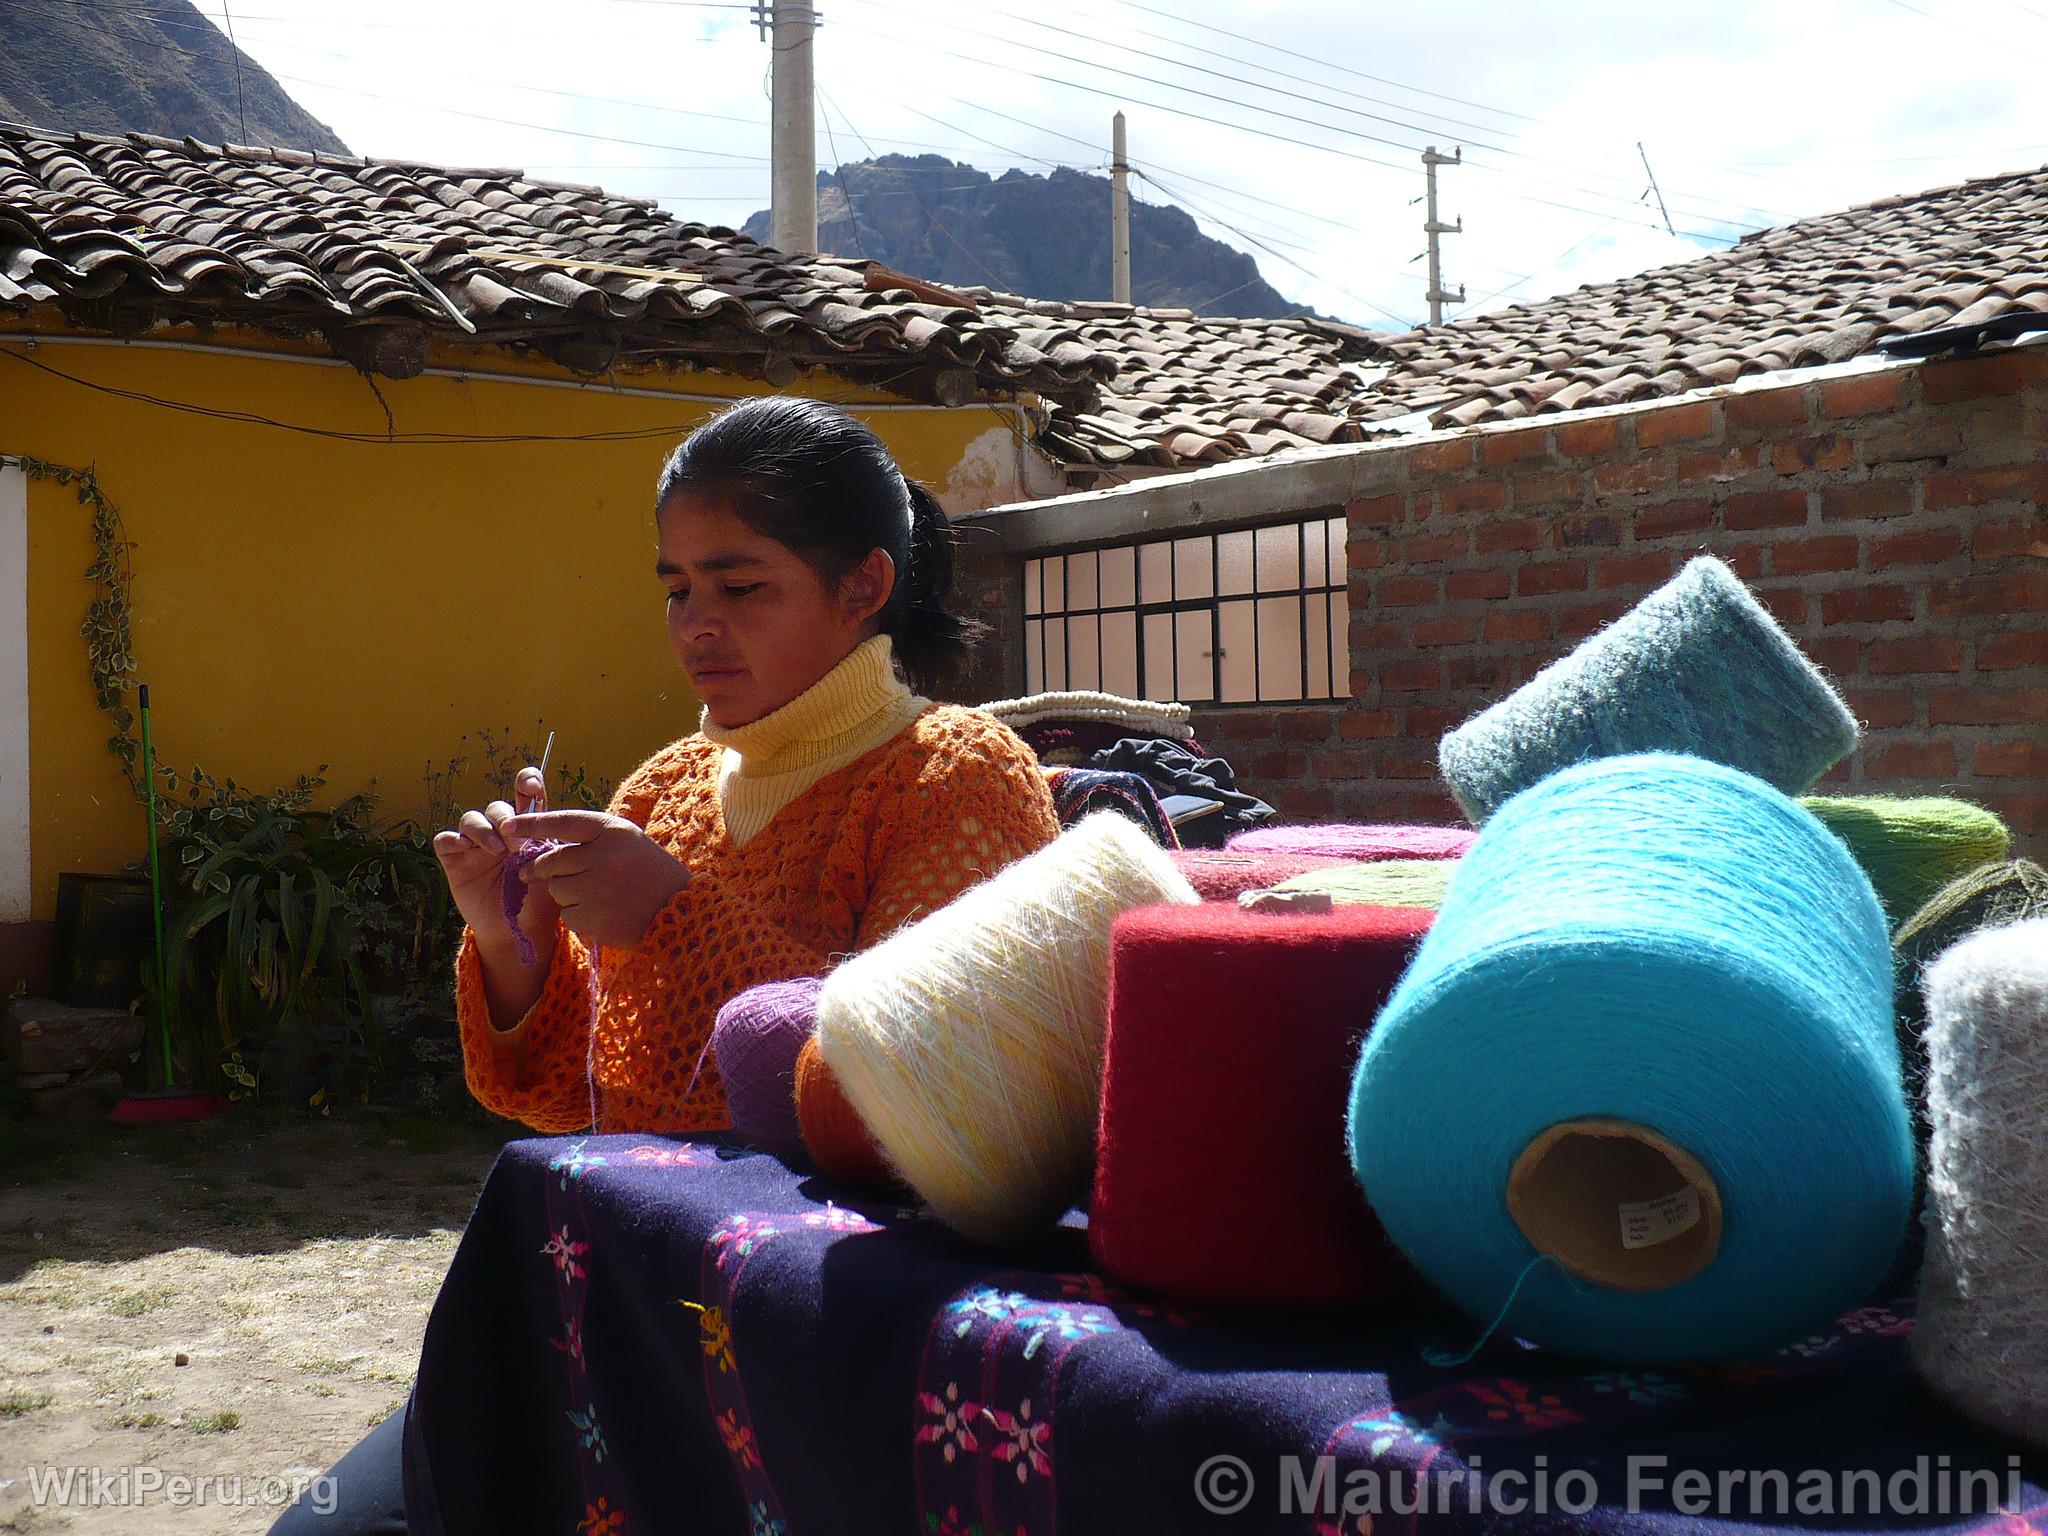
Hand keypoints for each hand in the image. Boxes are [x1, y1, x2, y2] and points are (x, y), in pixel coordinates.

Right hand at [432, 766, 560, 959]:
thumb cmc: (541, 901)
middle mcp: (500, 832)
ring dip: (483, 830)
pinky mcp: (455, 861)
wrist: (519, 932)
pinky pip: (445, 840)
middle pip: (497, 808)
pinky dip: (452, 839)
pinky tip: (464, 848)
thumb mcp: (553, 873)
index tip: (530, 785)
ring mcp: (476, 846)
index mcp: (527, 829)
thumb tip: (546, 832)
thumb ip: (551, 849)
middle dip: (505, 818)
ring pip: (471, 819)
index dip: (526, 782)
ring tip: (497, 851)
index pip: (526, 795)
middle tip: (517, 842)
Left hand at [497, 809, 692, 948]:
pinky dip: (580, 916)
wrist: (683, 913)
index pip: (563, 821)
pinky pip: (568, 915)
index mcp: (613, 831)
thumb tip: (541, 846)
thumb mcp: (628, 843)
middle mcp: (604, 857)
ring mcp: (599, 889)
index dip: (532, 823)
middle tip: (531, 873)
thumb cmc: (650, 873)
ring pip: (557, 890)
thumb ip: (590, 840)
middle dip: (539, 869)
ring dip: (567, 894)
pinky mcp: (595, 918)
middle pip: (551, 861)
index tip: (507, 826)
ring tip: (597, 896)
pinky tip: (604, 914)